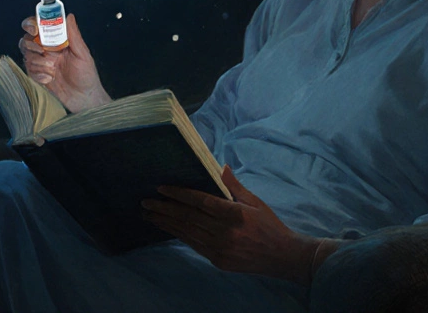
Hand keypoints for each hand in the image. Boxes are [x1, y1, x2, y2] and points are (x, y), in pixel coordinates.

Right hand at [18, 13, 109, 112]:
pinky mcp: (36, 75)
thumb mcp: (82, 53)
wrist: (82, 98)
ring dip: (36, 60)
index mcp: (57, 41)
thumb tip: (68, 16)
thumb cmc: (86, 75)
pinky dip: (37, 74)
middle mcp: (46, 50)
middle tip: (41, 49)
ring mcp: (40, 62)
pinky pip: (28, 70)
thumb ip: (73, 34)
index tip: (35, 28)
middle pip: (27, 39)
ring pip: (26, 54)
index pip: (40, 27)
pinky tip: (50, 78)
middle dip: (31, 43)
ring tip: (51, 67)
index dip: (33, 24)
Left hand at [141, 165, 321, 284]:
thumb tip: (221, 166)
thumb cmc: (269, 225)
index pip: (200, 201)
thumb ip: (235, 186)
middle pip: (188, 217)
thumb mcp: (255, 202)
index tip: (162, 188)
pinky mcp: (218, 260)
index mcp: (235, 214)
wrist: (281, 256)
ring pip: (187, 232)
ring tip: (149, 215)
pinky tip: (168, 228)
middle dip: (164, 208)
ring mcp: (220, 249)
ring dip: (166, 223)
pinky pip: (194, 245)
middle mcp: (225, 232)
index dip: (179, 194)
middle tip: (146, 202)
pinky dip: (179, 235)